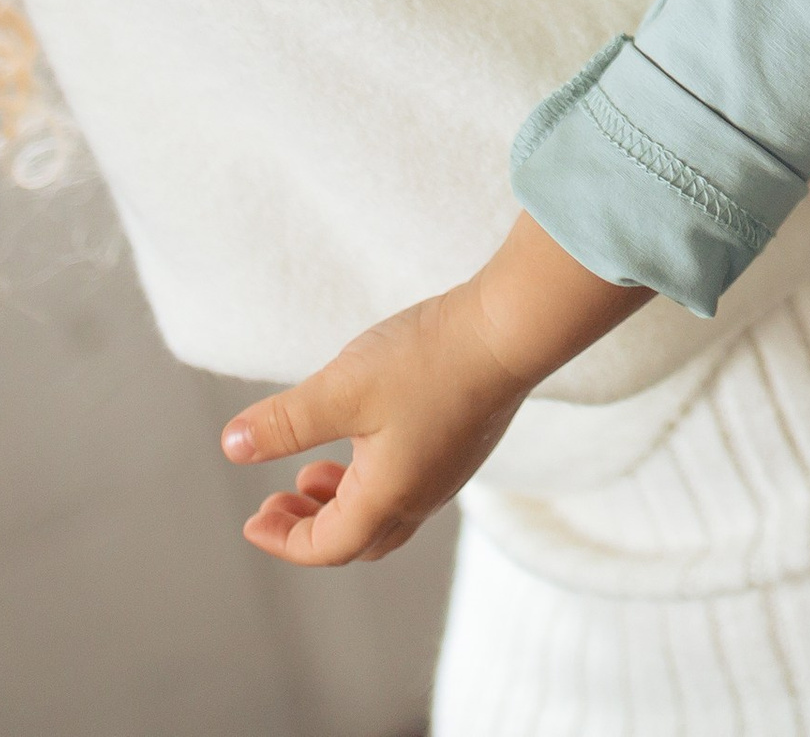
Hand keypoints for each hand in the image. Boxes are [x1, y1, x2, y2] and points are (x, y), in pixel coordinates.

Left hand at [223, 214, 647, 565]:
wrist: (513, 327)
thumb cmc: (429, 359)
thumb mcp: (342, 388)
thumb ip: (285, 422)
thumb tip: (232, 445)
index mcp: (390, 496)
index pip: (325, 547)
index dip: (282, 540)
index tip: (253, 517)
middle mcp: (424, 494)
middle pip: (360, 541)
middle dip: (311, 528)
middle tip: (279, 499)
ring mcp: (451, 468)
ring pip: (388, 512)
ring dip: (344, 502)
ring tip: (318, 467)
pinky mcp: (468, 440)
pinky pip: (413, 482)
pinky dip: (375, 478)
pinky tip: (369, 433)